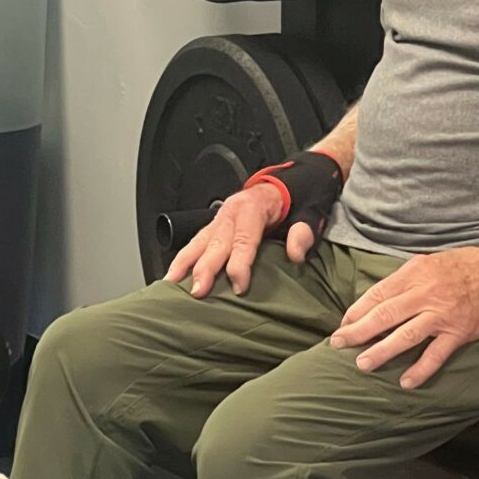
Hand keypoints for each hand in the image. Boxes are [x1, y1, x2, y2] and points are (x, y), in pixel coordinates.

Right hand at [166, 185, 319, 297]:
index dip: (240, 264)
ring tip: (171, 284)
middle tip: (197, 291)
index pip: (244, 239)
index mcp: (253, 207)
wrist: (285, 187)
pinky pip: (194, 244)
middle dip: (204, 268)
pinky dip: (182, 260)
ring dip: (184, 264)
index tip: (239, 286)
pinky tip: (173, 276)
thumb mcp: (307, 213)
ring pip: (197, 242)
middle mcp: (231, 212)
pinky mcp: (212, 228)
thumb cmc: (294, 203)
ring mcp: (218, 220)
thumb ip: (302, 233)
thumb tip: (296, 253)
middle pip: (215, 243)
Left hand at [330, 246, 478, 388]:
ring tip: (363, 364)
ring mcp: (442, 314)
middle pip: (384, 315)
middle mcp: (426, 293)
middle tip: (338, 344)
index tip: (344, 322)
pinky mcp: (459, 332)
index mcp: (416, 272)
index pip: (378, 293)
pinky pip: (435, 354)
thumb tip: (382, 297)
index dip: (357, 310)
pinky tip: (405, 381)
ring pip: (405, 336)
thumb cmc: (469, 266)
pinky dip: (420, 369)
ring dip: (381, 351)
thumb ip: (408, 279)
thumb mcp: (433, 262)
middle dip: (358, 331)